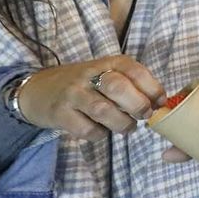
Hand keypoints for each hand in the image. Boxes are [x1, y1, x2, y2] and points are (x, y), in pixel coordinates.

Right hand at [15, 56, 164, 139]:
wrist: (37, 90)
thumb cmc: (84, 85)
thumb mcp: (107, 75)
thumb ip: (131, 84)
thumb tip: (160, 103)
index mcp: (107, 63)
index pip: (135, 70)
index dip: (153, 88)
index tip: (160, 102)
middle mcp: (89, 75)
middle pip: (119, 88)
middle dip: (138, 106)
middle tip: (143, 116)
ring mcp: (72, 94)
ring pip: (103, 110)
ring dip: (122, 123)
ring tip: (127, 127)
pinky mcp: (59, 113)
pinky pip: (86, 129)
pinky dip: (99, 134)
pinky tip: (101, 131)